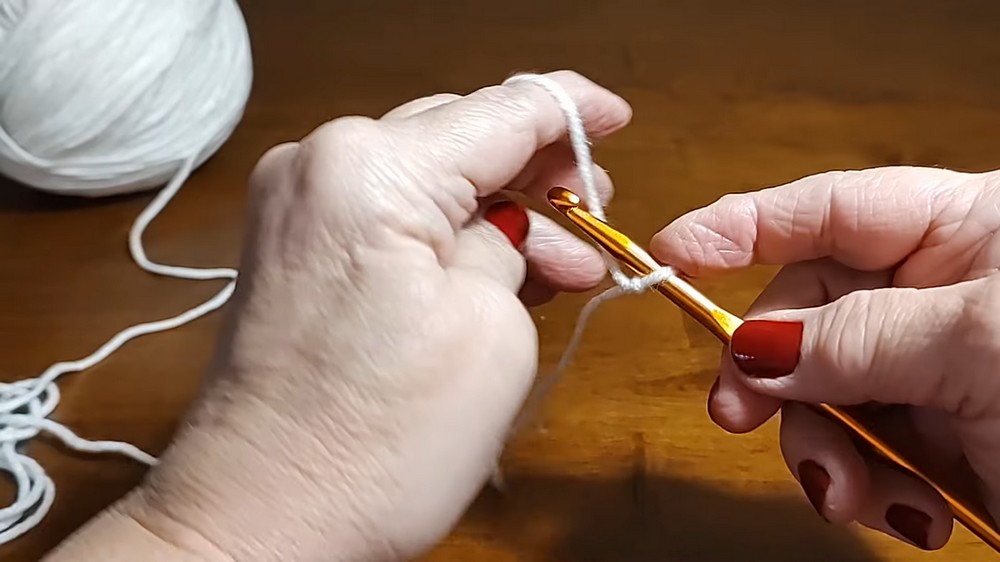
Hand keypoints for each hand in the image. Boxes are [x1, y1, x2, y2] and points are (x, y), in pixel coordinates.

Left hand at [47, 71, 631, 561]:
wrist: (260, 525)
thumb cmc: (370, 449)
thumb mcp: (493, 331)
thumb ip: (512, 247)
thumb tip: (509, 227)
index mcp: (370, 170)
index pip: (498, 111)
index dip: (569, 112)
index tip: (613, 116)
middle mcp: (318, 169)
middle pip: (458, 140)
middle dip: (536, 175)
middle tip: (594, 216)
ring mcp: (296, 211)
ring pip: (426, 184)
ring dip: (498, 216)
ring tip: (563, 268)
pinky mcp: (293, 255)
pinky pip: (390, 220)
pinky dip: (448, 239)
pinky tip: (501, 272)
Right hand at [651, 167, 999, 550]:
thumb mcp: (976, 341)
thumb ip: (855, 339)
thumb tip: (750, 346)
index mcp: (960, 232)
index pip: (825, 211)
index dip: (740, 227)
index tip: (668, 256)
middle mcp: (936, 295)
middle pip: (806, 315)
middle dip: (772, 371)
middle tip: (737, 414)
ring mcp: (934, 371)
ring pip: (823, 396)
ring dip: (822, 451)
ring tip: (849, 495)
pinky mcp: (941, 439)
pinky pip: (865, 454)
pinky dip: (869, 490)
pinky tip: (906, 516)